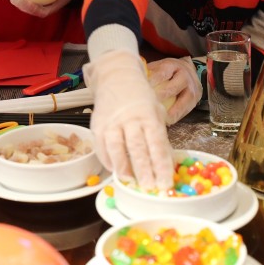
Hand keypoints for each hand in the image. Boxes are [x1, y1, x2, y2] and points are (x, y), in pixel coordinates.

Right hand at [86, 51, 173, 189]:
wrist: (116, 77)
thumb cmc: (140, 98)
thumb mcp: (156, 112)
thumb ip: (159, 137)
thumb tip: (165, 163)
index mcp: (148, 115)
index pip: (157, 143)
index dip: (161, 164)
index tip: (166, 181)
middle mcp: (129, 118)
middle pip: (137, 148)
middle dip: (144, 170)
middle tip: (149, 187)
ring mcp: (111, 122)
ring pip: (116, 148)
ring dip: (123, 168)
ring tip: (130, 181)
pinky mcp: (97, 125)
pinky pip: (101, 147)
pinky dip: (108, 160)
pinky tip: (115, 170)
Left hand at [147, 57, 202, 123]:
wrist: (191, 70)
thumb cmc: (169, 71)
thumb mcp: (160, 66)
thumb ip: (148, 72)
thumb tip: (131, 79)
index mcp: (171, 66)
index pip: (161, 73)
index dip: (153, 81)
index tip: (143, 89)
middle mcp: (183, 76)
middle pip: (172, 88)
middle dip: (161, 97)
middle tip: (149, 106)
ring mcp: (191, 88)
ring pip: (182, 102)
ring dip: (170, 111)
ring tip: (160, 118)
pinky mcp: (194, 100)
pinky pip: (185, 110)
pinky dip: (176, 117)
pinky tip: (167, 122)